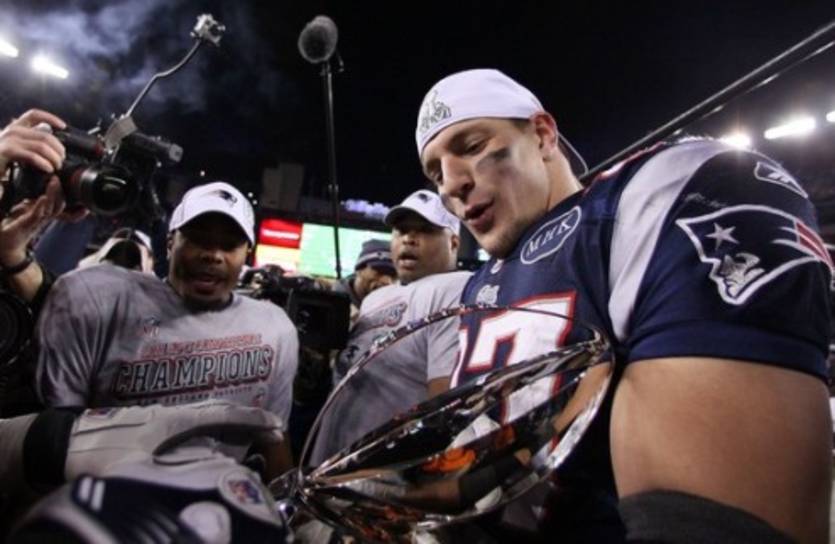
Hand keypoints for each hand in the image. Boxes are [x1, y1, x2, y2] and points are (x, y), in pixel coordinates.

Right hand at [0, 108, 64, 176]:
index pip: (34, 115)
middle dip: (58, 148)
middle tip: (62, 159)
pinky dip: (44, 163)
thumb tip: (49, 132)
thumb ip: (31, 139)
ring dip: (54, 157)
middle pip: (45, 135)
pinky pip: (32, 156)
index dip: (51, 118)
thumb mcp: (19, 147)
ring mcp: (8, 140)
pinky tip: (49, 169)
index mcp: (16, 127)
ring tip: (57, 166)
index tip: (63, 126)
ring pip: (42, 146)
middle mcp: (12, 131)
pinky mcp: (7, 152)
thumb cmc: (4, 161)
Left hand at [0, 177, 65, 265]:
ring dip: (53, 194)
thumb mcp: (25, 212)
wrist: (7, 245)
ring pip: (50, 208)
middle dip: (61, 192)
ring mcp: (36, 221)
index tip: (84, 204)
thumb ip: (33, 203)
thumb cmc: (16, 228)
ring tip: (54, 182)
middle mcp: (43, 217)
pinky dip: (41, 205)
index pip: (61, 206)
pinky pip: (37, 214)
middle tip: (59, 178)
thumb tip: (38, 191)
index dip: (73, 204)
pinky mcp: (27, 224)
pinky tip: (43, 198)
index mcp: (44, 214)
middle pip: (59, 205)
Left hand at [64, 400, 285, 480]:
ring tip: (255, 435)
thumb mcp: (135, 467)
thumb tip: (215, 468)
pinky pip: (194, 424)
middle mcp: (171, 414)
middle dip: (249, 420)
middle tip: (275, 430)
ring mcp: (162, 418)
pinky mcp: (152, 426)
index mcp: (172, 419)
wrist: (59, 444)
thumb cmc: (95, 454)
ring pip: (206, 416)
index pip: (222, 415)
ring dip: (233, 424)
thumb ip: (176, 468)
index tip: (277, 425)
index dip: (252, 420)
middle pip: (219, 412)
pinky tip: (217, 442)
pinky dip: (215, 428)